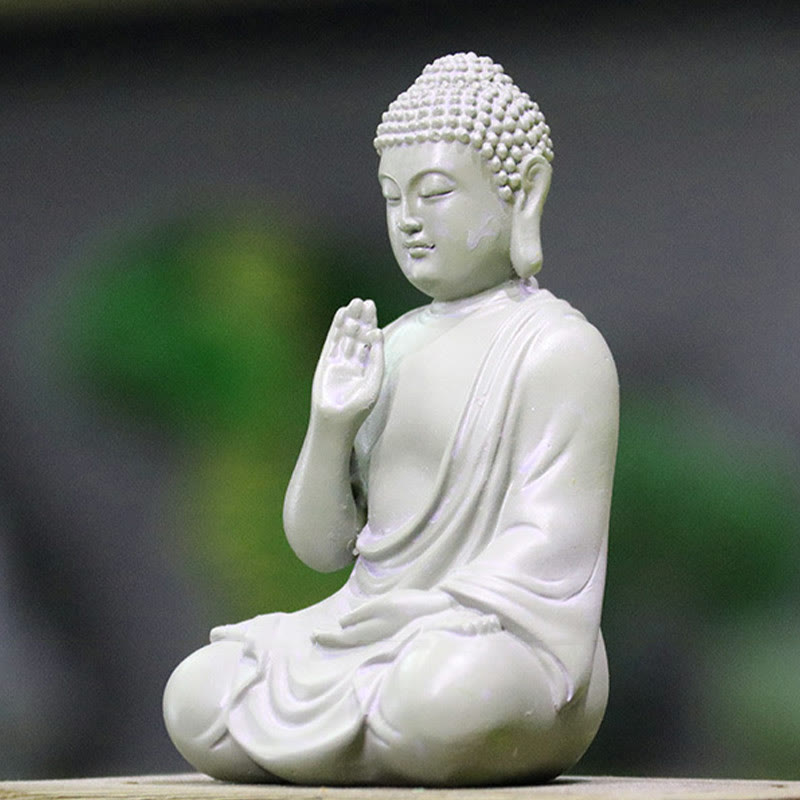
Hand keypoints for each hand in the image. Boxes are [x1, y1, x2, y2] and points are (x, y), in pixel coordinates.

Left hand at [311, 590, 454, 647]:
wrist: (443, 615)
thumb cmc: (413, 606)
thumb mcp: (385, 604)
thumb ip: (363, 614)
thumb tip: (341, 623)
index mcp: (373, 631)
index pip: (344, 638)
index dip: (329, 638)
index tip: (313, 636)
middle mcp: (378, 640)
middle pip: (350, 641)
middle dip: (333, 640)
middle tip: (315, 637)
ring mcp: (386, 639)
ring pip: (358, 641)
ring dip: (343, 639)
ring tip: (332, 634)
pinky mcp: (394, 636)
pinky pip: (368, 638)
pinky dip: (357, 636)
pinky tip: (355, 632)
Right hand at [312, 298, 383, 426]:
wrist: (336, 420)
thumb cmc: (358, 407)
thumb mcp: (374, 381)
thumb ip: (377, 357)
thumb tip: (377, 332)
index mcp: (367, 367)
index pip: (370, 341)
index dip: (371, 325)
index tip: (372, 310)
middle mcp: (354, 362)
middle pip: (358, 335)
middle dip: (361, 319)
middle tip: (364, 301)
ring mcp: (339, 361)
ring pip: (345, 336)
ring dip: (350, 320)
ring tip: (354, 303)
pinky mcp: (326, 362)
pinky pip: (332, 342)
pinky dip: (336, 328)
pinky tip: (341, 315)